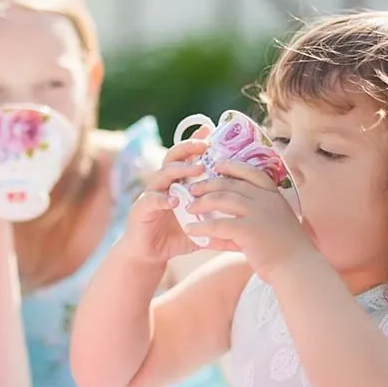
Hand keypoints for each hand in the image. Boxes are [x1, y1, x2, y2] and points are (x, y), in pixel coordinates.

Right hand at [121, 129, 212, 264]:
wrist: (149, 255)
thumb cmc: (175, 236)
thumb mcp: (201, 225)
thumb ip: (218, 218)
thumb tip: (247, 221)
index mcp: (177, 183)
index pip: (186, 157)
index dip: (196, 142)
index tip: (211, 131)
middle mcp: (162, 184)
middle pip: (172, 157)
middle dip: (188, 148)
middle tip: (205, 145)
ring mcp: (150, 195)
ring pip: (162, 175)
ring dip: (179, 170)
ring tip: (197, 169)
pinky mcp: (140, 210)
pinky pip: (151, 200)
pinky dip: (163, 199)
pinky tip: (174, 201)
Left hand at [184, 159, 317, 279]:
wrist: (298, 267)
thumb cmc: (285, 252)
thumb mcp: (268, 230)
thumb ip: (242, 228)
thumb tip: (214, 237)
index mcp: (273, 196)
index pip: (251, 172)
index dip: (233, 167)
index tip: (217, 164)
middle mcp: (265, 199)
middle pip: (230, 184)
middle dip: (208, 184)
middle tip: (193, 189)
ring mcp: (257, 212)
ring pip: (222, 198)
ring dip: (201, 202)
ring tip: (189, 208)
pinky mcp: (248, 229)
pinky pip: (217, 224)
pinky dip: (201, 227)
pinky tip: (190, 230)